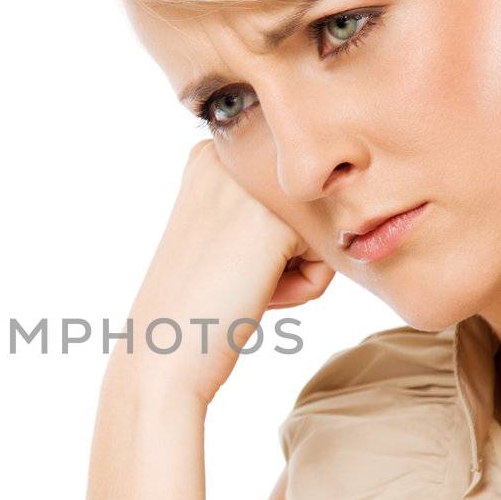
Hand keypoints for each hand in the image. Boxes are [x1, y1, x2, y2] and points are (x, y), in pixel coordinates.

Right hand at [116, 138, 334, 406]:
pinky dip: (301, 290)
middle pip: (309, 202)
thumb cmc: (195, 300)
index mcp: (215, 148)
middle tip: (232, 275)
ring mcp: (255, 186)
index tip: (221, 258)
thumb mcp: (221, 224)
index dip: (268, 237)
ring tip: (241, 283)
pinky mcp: (278, 223)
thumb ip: (263, 195)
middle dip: (286, 250)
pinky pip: (329, 257)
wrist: (161, 351)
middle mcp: (232, 154)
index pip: (290, 188)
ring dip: (294, 268)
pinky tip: (253, 294)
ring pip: (323, 226)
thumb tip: (339, 188)